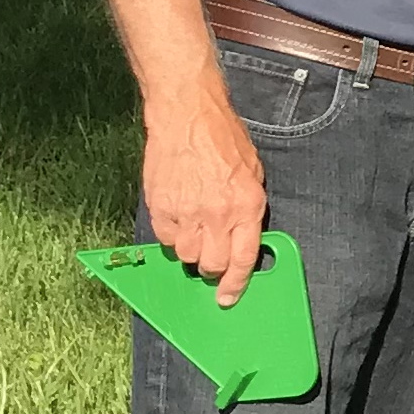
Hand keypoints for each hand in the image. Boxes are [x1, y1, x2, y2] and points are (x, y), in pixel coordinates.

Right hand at [145, 88, 269, 308]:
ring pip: (185, 255)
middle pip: (211, 265)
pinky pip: (163, 238)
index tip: (228, 298)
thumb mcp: (253, 172)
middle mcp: (218, 214)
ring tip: (194, 225)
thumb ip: (249, 209)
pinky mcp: (160, 206)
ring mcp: (186, 212)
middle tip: (211, 251)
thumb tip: (243, 238)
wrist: (187, 114)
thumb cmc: (223, 139)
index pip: (243, 260)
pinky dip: (170, 233)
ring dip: (190, 248)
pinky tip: (177, 213)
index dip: (236, 285)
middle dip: (212, 266)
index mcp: (247, 206)